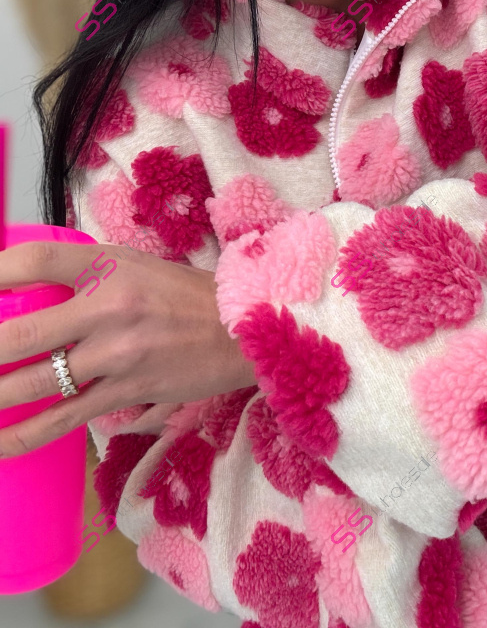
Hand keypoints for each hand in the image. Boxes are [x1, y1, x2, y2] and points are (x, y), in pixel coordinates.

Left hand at [0, 242, 257, 456]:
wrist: (244, 327)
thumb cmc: (183, 293)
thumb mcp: (133, 265)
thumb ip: (84, 274)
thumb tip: (26, 291)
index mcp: (108, 264)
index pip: (35, 260)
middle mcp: (109, 306)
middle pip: (21, 334)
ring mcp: (118, 354)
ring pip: (36, 384)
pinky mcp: (130, 391)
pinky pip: (67, 418)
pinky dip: (26, 435)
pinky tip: (0, 443)